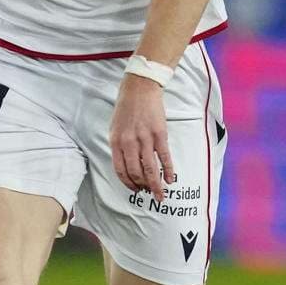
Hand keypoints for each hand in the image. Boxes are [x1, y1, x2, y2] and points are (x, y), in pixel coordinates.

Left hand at [109, 74, 174, 197]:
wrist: (139, 89)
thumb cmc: (126, 109)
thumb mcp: (115, 128)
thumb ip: (119, 146)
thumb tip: (127, 165)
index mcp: (116, 142)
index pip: (120, 170)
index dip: (128, 183)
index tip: (135, 190)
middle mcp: (129, 143)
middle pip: (136, 172)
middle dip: (143, 186)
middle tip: (149, 193)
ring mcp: (145, 139)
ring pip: (150, 168)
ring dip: (155, 184)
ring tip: (160, 195)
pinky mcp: (160, 135)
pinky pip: (164, 157)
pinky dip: (168, 171)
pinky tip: (170, 180)